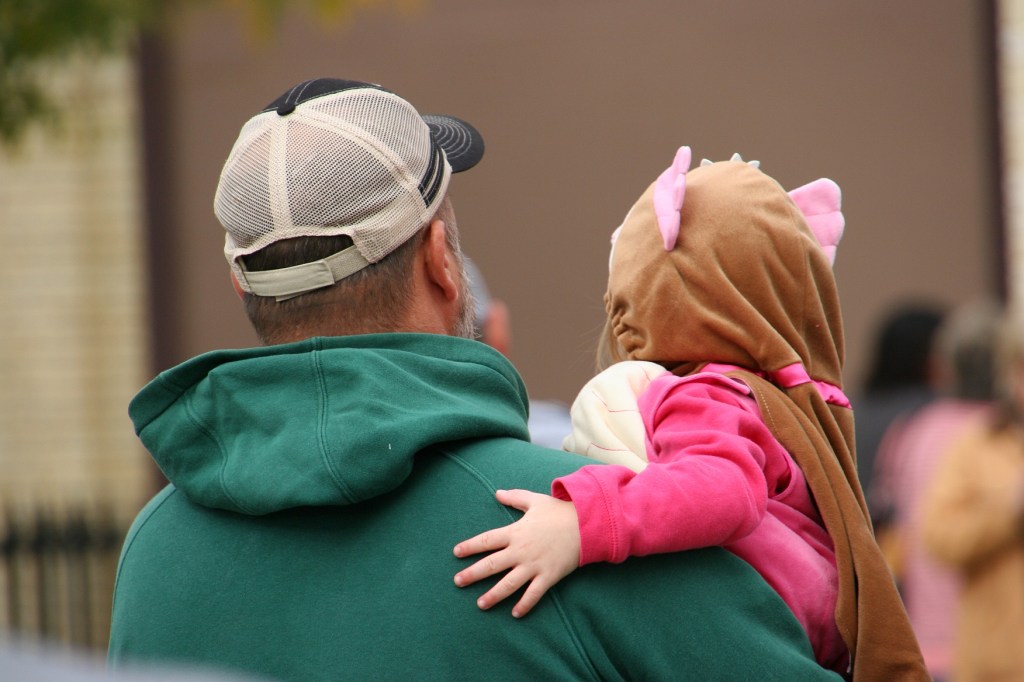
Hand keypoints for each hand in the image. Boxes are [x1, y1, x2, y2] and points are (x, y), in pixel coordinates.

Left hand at [453, 489, 580, 617]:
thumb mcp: (534, 501)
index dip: (470, 546)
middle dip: (473, 574)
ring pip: (509, 584)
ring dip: (493, 595)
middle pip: (491, 564)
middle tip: (458, 581)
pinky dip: (524, 605)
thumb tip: (497, 493)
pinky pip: (534, 594)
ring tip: (480, 604)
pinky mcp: (548, 576)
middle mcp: (521, 551)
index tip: (456, 552)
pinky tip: (515, 614)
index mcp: (515, 532)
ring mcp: (534, 565)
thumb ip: (514, 497)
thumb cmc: (559, 511)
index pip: (486, 540)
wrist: (586, 524)